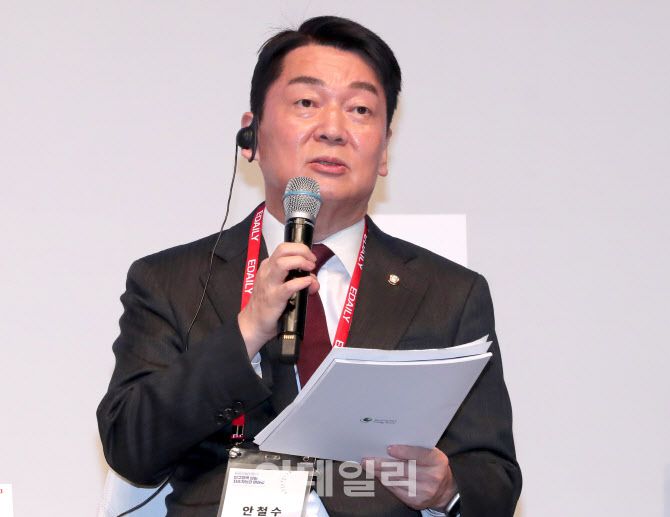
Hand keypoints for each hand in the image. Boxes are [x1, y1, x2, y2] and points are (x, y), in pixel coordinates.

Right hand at [238, 242, 318, 357]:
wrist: (253, 323)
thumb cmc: (267, 304)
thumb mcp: (281, 287)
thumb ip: (298, 280)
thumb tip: (314, 280)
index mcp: (269, 266)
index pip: (284, 248)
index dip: (300, 249)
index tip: (311, 258)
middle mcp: (267, 271)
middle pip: (283, 250)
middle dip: (301, 251)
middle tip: (312, 261)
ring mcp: (269, 284)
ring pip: (282, 263)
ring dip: (300, 262)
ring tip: (310, 268)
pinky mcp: (274, 298)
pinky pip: (288, 286)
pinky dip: (301, 282)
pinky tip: (307, 283)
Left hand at [364, 445, 457, 510]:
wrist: (444, 491)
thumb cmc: (433, 466)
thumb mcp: (431, 454)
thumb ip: (415, 448)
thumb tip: (389, 445)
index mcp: (438, 461)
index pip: (420, 455)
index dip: (404, 452)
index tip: (388, 448)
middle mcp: (432, 478)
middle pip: (403, 469)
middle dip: (382, 464)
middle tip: (367, 459)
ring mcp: (424, 492)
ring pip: (396, 480)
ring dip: (379, 472)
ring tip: (368, 465)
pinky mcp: (415, 502)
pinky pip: (395, 490)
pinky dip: (384, 481)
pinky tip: (378, 474)